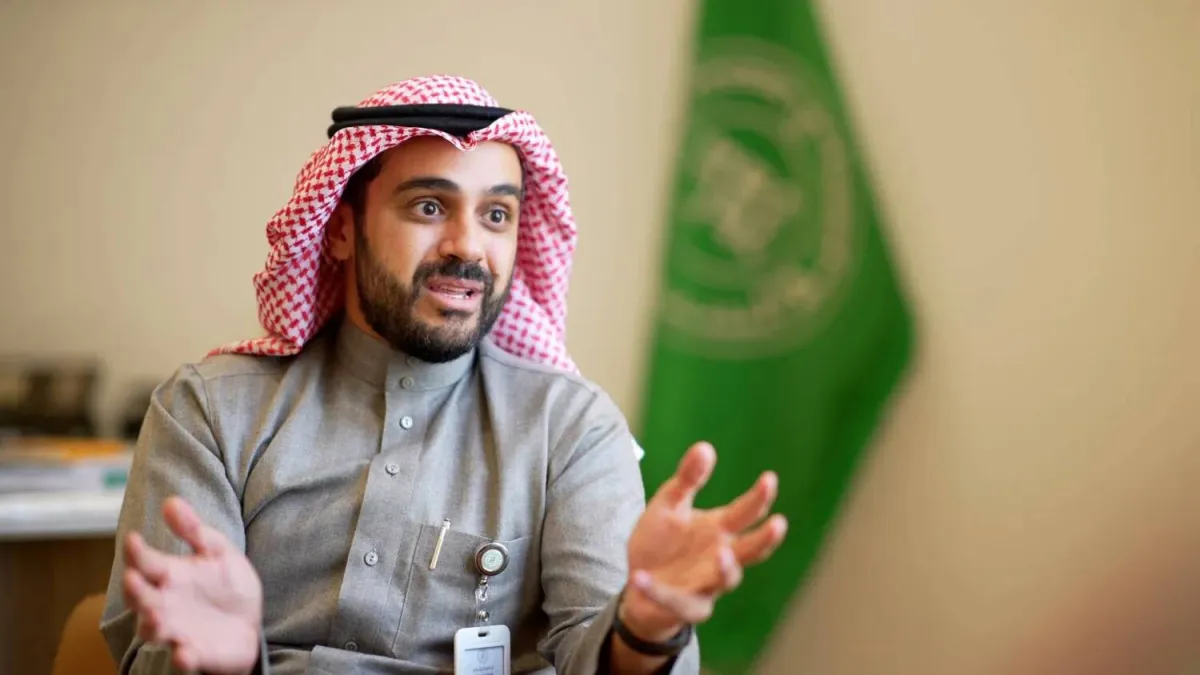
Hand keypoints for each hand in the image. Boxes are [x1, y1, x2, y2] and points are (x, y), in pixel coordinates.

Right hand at [122, 496, 263, 674]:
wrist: (249, 622)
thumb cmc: (225, 585)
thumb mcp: (216, 552)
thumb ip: (193, 530)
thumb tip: (171, 500)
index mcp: (169, 576)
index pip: (145, 562)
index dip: (137, 552)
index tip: (133, 539)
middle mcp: (164, 604)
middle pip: (140, 598)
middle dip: (135, 590)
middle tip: (133, 578)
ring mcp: (177, 630)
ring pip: (153, 630)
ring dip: (152, 624)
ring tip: (156, 616)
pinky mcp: (195, 655)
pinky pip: (185, 659)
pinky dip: (183, 657)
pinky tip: (185, 653)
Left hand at [621, 442, 786, 640]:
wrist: (639, 583)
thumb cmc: (662, 542)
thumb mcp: (669, 505)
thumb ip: (688, 479)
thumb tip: (705, 446)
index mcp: (719, 529)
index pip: (746, 513)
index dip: (759, 497)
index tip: (769, 479)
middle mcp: (720, 557)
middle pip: (751, 550)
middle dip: (765, 538)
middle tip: (778, 524)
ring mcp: (707, 585)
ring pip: (726, 580)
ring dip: (725, 569)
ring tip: (722, 553)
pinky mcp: (687, 607)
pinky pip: (675, 600)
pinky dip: (659, 591)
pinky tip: (640, 578)